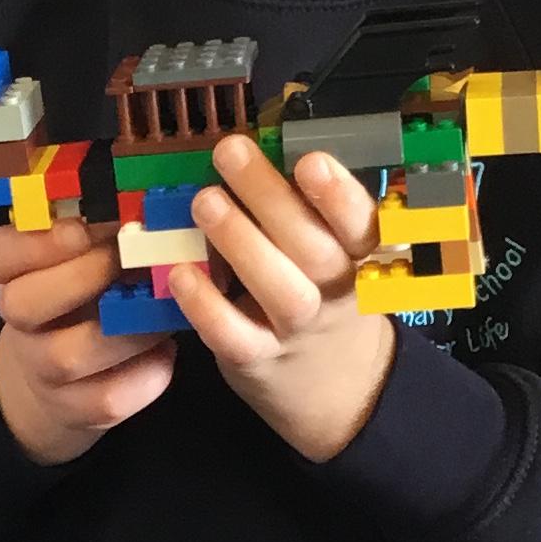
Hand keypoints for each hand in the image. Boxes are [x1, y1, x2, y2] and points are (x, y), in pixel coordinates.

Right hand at [0, 217, 176, 465]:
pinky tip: (166, 354)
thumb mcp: (84, 258)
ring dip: (124, 332)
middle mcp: (20, 322)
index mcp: (14, 275)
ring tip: (163, 312)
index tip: (80, 228)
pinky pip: (105, 400)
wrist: (67, 380)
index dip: (33, 244)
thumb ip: (104, 230)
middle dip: (79, 279)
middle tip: (127, 261)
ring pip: (66, 356)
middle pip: (21, 304)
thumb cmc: (89, 297)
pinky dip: (144, 377)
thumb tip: (159, 199)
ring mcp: (41, 370)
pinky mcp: (73, 410)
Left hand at [169, 134, 395, 462]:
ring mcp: (297, 330)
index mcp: (357, 256)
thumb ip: (305, 213)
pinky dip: (207, 306)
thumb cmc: (324, 299)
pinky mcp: (258, 360)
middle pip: (313, 246)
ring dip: (241, 242)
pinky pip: (233, 335)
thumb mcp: (335, 257)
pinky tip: (181, 273)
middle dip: (271, 196)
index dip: (339, 194)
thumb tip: (254, 149)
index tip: (310, 159)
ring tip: (204, 200)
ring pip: (279, 289)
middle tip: (231, 151)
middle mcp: (335, 292)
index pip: (360, 224)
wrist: (338, 392)